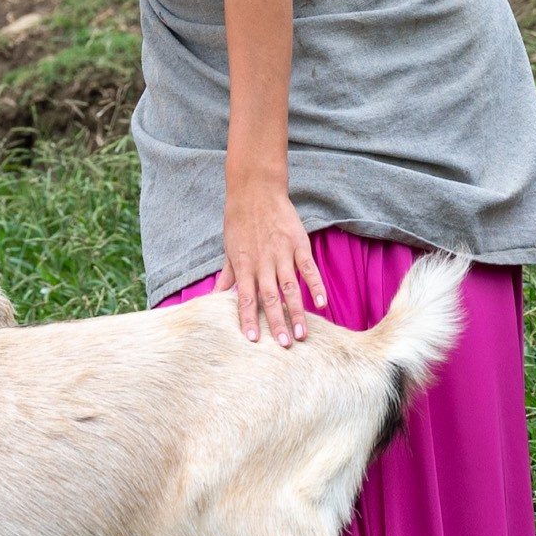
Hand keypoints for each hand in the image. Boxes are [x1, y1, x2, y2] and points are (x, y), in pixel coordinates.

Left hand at [220, 179, 323, 345]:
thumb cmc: (239, 221)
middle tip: (284, 345)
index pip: (245, 298)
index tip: (254, 340)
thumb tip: (214, 299)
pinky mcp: (299, 243)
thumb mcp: (229, 249)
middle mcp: (263, 262)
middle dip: (277, 323)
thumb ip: (226, 276)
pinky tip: (322, 303)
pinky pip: (308, 268)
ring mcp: (282, 253)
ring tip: (303, 334)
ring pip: (290, 287)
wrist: (255, 190)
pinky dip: (316, 285)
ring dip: (297, 312)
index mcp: (244, 265)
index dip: (249, 320)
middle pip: (270, 298)